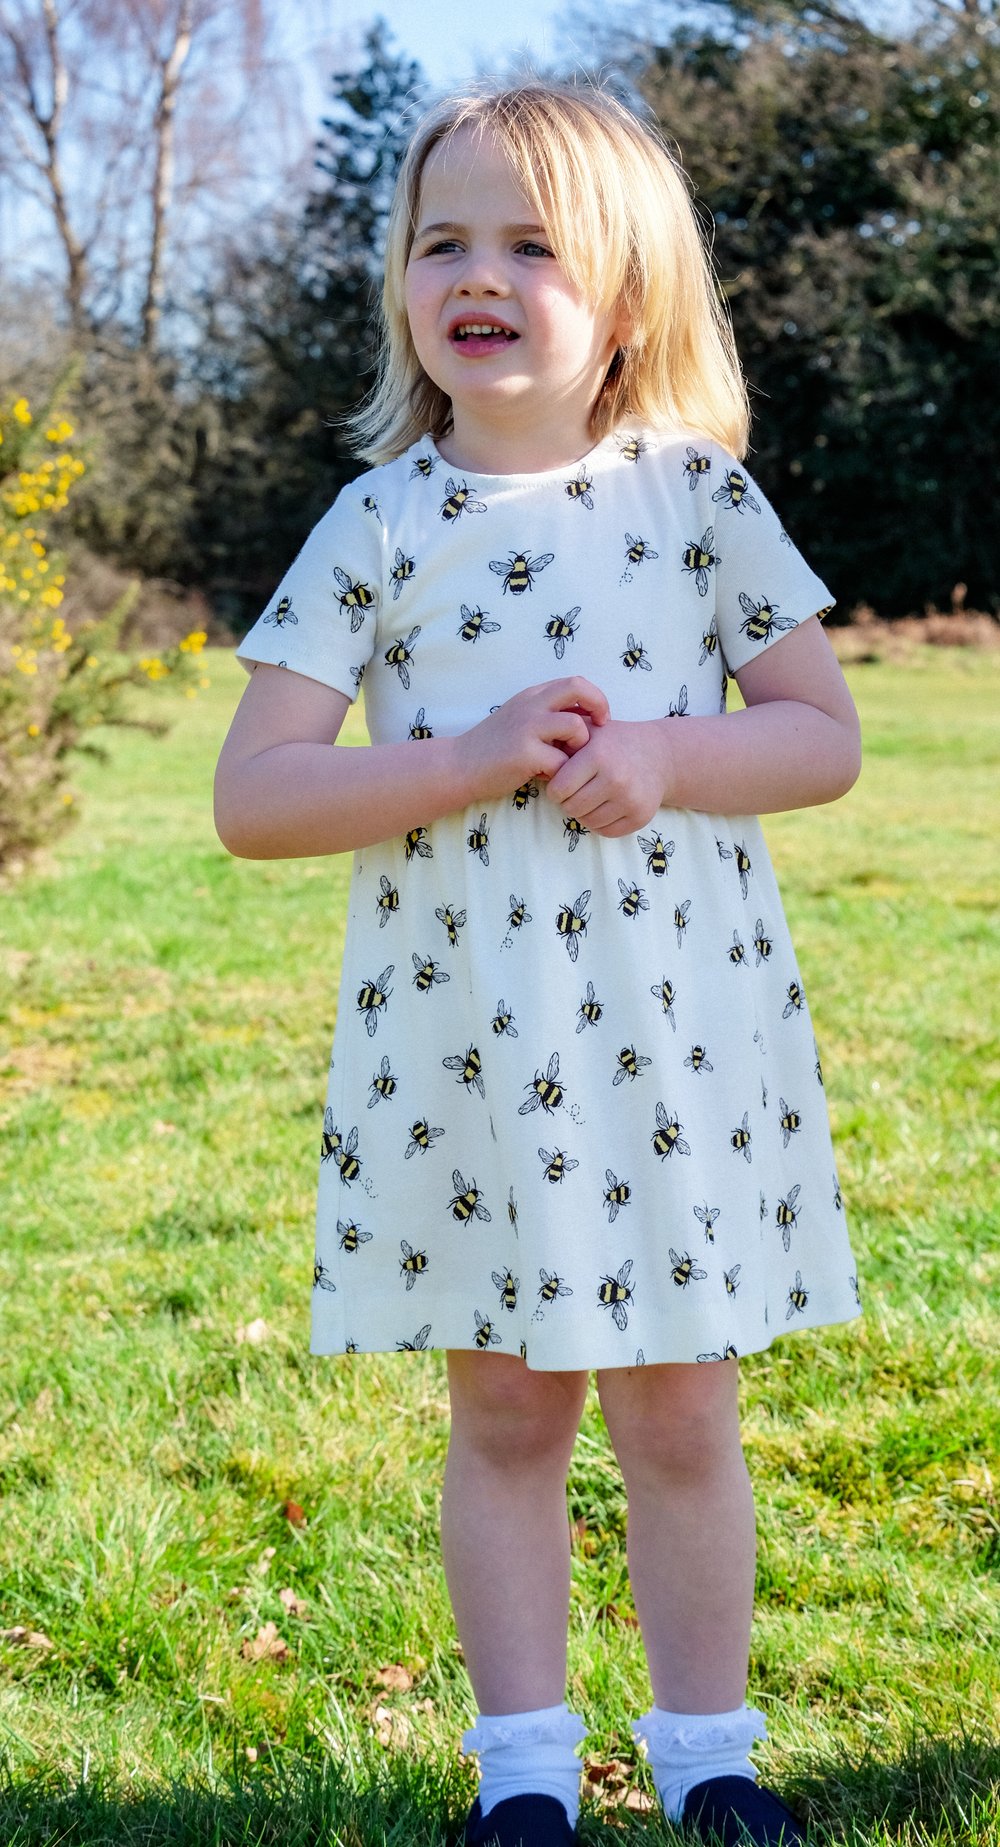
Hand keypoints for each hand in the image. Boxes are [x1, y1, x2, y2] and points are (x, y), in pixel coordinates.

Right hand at [455, 678, 608, 804]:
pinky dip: (560, 773)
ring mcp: (527, 727)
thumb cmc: (495, 748)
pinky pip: (561, 762)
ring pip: (575, 727)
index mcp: (532, 695)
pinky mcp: (525, 753)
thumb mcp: (522, 721)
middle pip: (578, 688)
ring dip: (579, 746)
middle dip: (599, 706)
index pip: (575, 682)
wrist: (459, 766)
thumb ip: (550, 716)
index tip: (600, 718)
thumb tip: (588, 720)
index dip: (595, 698)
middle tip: (602, 728)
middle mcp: (531, 705)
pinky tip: (545, 777)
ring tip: (565, 760)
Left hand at [544, 717, 672, 834]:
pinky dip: (600, 822)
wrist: (659, 755)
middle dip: (568, 801)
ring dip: (583, 812)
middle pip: (571, 808)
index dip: (555, 788)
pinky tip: (604, 805)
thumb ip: (562, 740)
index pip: (559, 789)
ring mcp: (630, 800)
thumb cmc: (615, 742)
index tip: (561, 782)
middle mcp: (616, 779)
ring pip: (587, 822)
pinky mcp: (640, 817)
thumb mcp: (589, 732)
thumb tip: (530, 754)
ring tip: (590, 795)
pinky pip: (606, 831)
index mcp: (599, 756)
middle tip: (575, 790)